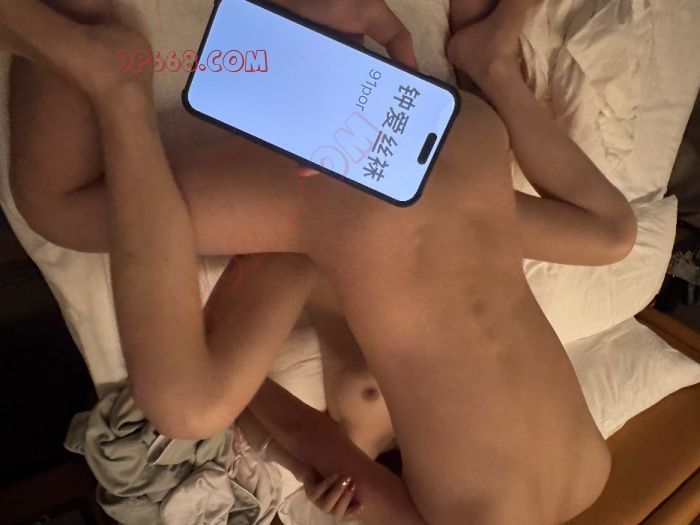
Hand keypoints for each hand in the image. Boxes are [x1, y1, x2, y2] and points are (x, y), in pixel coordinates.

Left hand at [270, 0, 417, 178]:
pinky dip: (279, 127)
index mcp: (353, 62)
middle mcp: (328, 74)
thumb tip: (416, 73)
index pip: (363, 101)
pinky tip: (282, 145)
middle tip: (340, 167)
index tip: (376, 153)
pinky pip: (277, 107)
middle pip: (334, 116)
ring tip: (309, 166)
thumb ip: (395, 37)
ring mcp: (300, 79)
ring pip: (305, 117)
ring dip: (306, 142)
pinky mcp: (274, 78)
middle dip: (337, 144)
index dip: (369, 126)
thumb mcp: (368, 10)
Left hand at [305, 473, 362, 518]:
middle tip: (353, 483)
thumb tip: (368, 486)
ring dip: (338, 491)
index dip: (353, 511)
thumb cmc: (331, 477)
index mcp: (336, 507)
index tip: (361, 504)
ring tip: (346, 478)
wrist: (312, 468)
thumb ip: (351, 486)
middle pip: (336, 511)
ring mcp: (317, 503)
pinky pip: (318, 491)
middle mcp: (327, 508)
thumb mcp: (342, 482)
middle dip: (346, 498)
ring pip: (326, 504)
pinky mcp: (310, 494)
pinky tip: (336, 475)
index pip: (346, 514)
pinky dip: (328, 483)